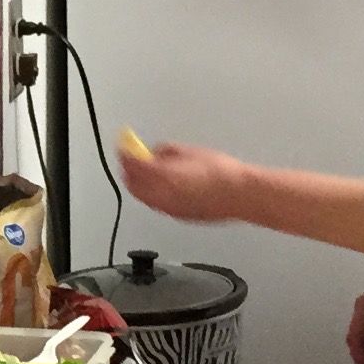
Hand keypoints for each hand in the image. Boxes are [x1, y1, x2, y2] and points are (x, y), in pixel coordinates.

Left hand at [118, 140, 250, 224]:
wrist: (239, 195)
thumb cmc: (221, 173)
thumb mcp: (190, 152)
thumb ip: (166, 152)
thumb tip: (155, 152)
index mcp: (163, 177)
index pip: (132, 165)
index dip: (125, 154)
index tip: (124, 147)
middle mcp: (162, 196)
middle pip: (132, 184)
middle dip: (128, 171)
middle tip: (130, 160)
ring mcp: (169, 209)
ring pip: (143, 197)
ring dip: (139, 184)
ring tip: (145, 172)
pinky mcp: (177, 216)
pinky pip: (156, 205)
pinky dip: (152, 194)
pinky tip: (162, 186)